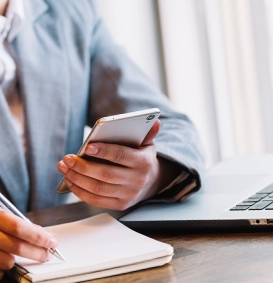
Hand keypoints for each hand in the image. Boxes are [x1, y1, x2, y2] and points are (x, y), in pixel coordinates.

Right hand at [0, 211, 57, 279]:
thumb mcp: (3, 217)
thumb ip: (21, 225)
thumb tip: (44, 235)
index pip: (19, 227)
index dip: (38, 236)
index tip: (52, 241)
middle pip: (16, 246)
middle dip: (36, 252)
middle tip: (46, 254)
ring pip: (7, 261)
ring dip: (16, 261)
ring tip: (18, 256)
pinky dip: (3, 270)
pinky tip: (3, 262)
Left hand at [57, 119, 174, 209]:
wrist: (150, 182)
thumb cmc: (143, 158)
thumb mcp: (147, 144)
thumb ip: (148, 132)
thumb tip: (156, 120)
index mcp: (144, 162)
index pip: (122, 156)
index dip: (104, 151)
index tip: (87, 147)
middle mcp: (137, 180)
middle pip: (106, 174)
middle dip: (83, 166)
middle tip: (67, 158)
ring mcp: (128, 195)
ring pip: (98, 188)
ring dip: (77, 178)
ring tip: (64, 167)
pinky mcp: (120, 205)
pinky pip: (96, 200)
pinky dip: (80, 191)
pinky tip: (70, 180)